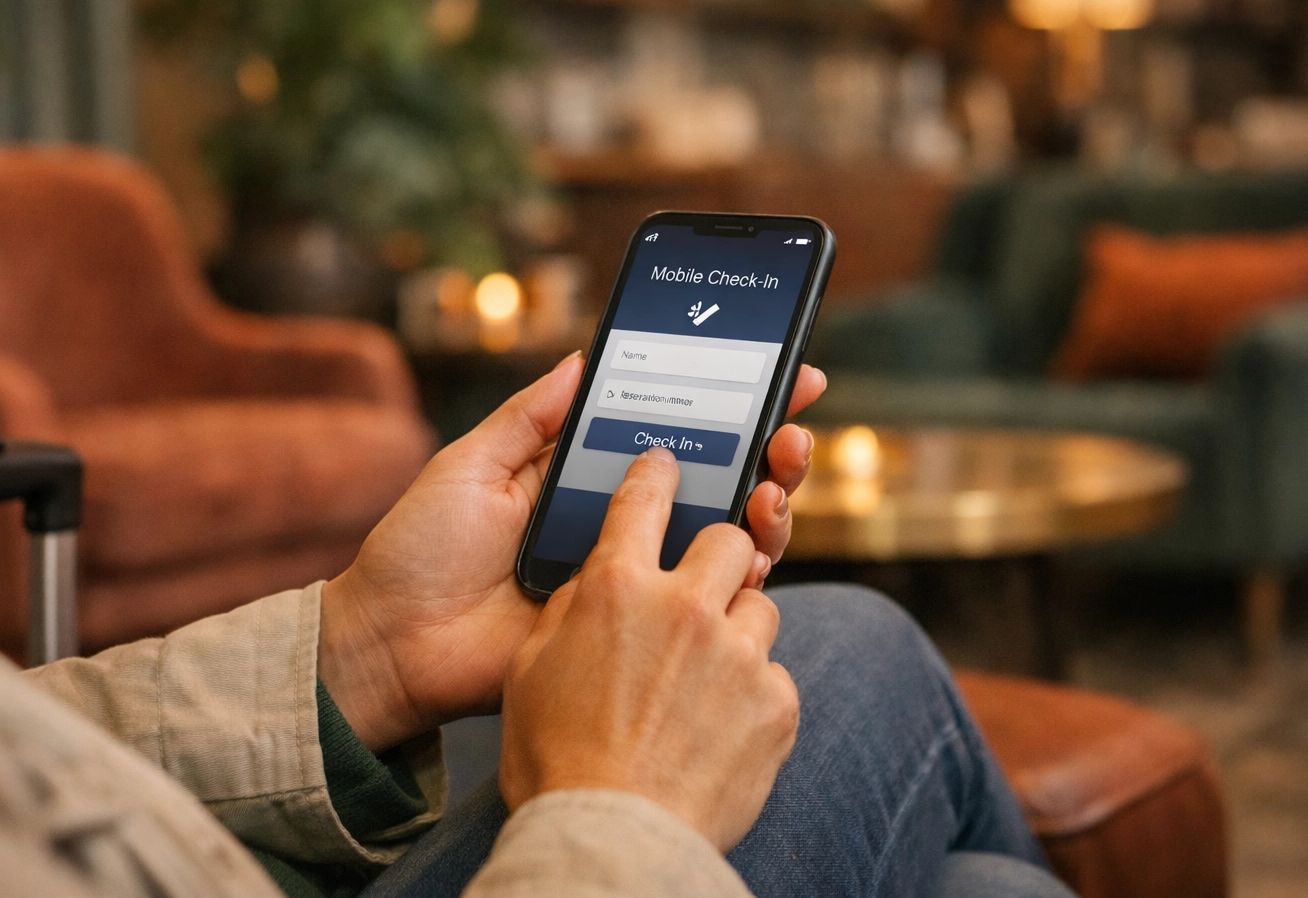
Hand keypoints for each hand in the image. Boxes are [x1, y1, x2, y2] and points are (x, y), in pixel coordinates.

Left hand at [319, 352, 825, 750]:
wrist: (392, 645)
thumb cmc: (419, 551)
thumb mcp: (469, 466)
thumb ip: (528, 417)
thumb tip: (582, 356)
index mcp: (581, 477)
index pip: (669, 434)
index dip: (727, 405)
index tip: (777, 371)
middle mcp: (618, 524)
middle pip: (714, 483)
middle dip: (766, 450)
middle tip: (789, 427)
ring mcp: (631, 577)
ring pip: (724, 539)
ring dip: (768, 503)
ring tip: (776, 478)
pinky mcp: (633, 629)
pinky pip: (703, 601)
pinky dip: (746, 572)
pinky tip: (758, 543)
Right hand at [499, 448, 799, 851]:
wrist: (608, 840)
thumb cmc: (555, 760)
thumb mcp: (532, 670)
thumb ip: (569, 611)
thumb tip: (597, 584)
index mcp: (616, 588)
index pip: (644, 498)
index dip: (657, 474)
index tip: (667, 465)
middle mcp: (684, 606)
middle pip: (730, 539)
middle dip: (720, 553)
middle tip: (700, 586)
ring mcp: (737, 654)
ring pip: (760, 604)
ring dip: (736, 628)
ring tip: (705, 675)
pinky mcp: (776, 703)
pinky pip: (774, 674)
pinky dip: (752, 692)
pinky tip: (720, 725)